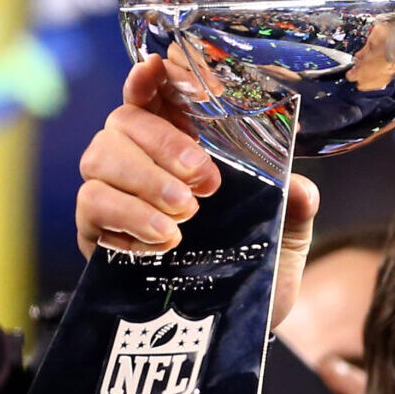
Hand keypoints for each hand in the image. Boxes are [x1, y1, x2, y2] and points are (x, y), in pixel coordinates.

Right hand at [75, 56, 318, 329]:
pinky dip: (127, 218)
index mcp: (183, 147)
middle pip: (122, 122)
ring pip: (100, 160)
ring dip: (145, 182)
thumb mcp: (286, 239)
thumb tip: (301, 189)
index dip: (147, 79)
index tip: (155, 67)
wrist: (237, 326)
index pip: (153, 98)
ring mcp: (114, 194)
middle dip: (161, 144)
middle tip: (203, 183)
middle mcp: (141, 162)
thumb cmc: (255, 267)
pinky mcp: (96, 232)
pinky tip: (161, 241)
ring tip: (184, 218)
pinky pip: (93, 207)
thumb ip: (295, 210)